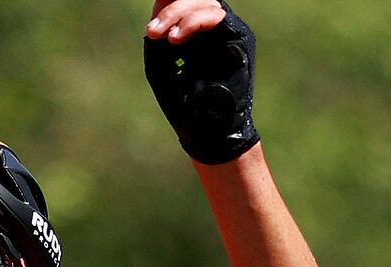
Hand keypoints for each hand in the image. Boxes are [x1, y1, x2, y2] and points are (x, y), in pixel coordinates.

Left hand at [143, 0, 258, 163]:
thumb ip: (160, 36)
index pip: (185, 5)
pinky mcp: (239, 39)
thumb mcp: (161, 65)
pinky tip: (176, 38)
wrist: (207, 130)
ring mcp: (228, 33)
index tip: (151, 23)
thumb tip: (158, 8)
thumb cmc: (183, 103)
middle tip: (152, 31)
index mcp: (195, 34)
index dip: (168, 4)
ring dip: (179, 14)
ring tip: (160, 35)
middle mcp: (214, 31)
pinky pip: (218, 16)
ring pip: (207, 2)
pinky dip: (194, 22)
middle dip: (170, 9)